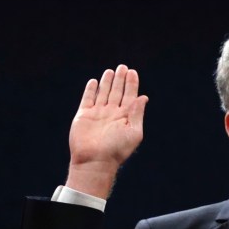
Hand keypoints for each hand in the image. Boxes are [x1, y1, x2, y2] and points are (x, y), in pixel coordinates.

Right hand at [65, 65, 148, 198]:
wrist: (95, 160)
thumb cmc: (117, 150)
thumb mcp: (133, 132)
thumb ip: (137, 114)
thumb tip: (143, 97)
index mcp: (125, 117)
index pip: (130, 96)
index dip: (131, 84)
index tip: (132, 72)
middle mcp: (112, 114)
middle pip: (117, 92)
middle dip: (120, 80)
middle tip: (123, 67)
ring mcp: (98, 114)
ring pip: (103, 93)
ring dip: (107, 82)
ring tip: (111, 71)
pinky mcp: (84, 116)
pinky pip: (88, 99)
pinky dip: (90, 90)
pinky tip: (94, 81)